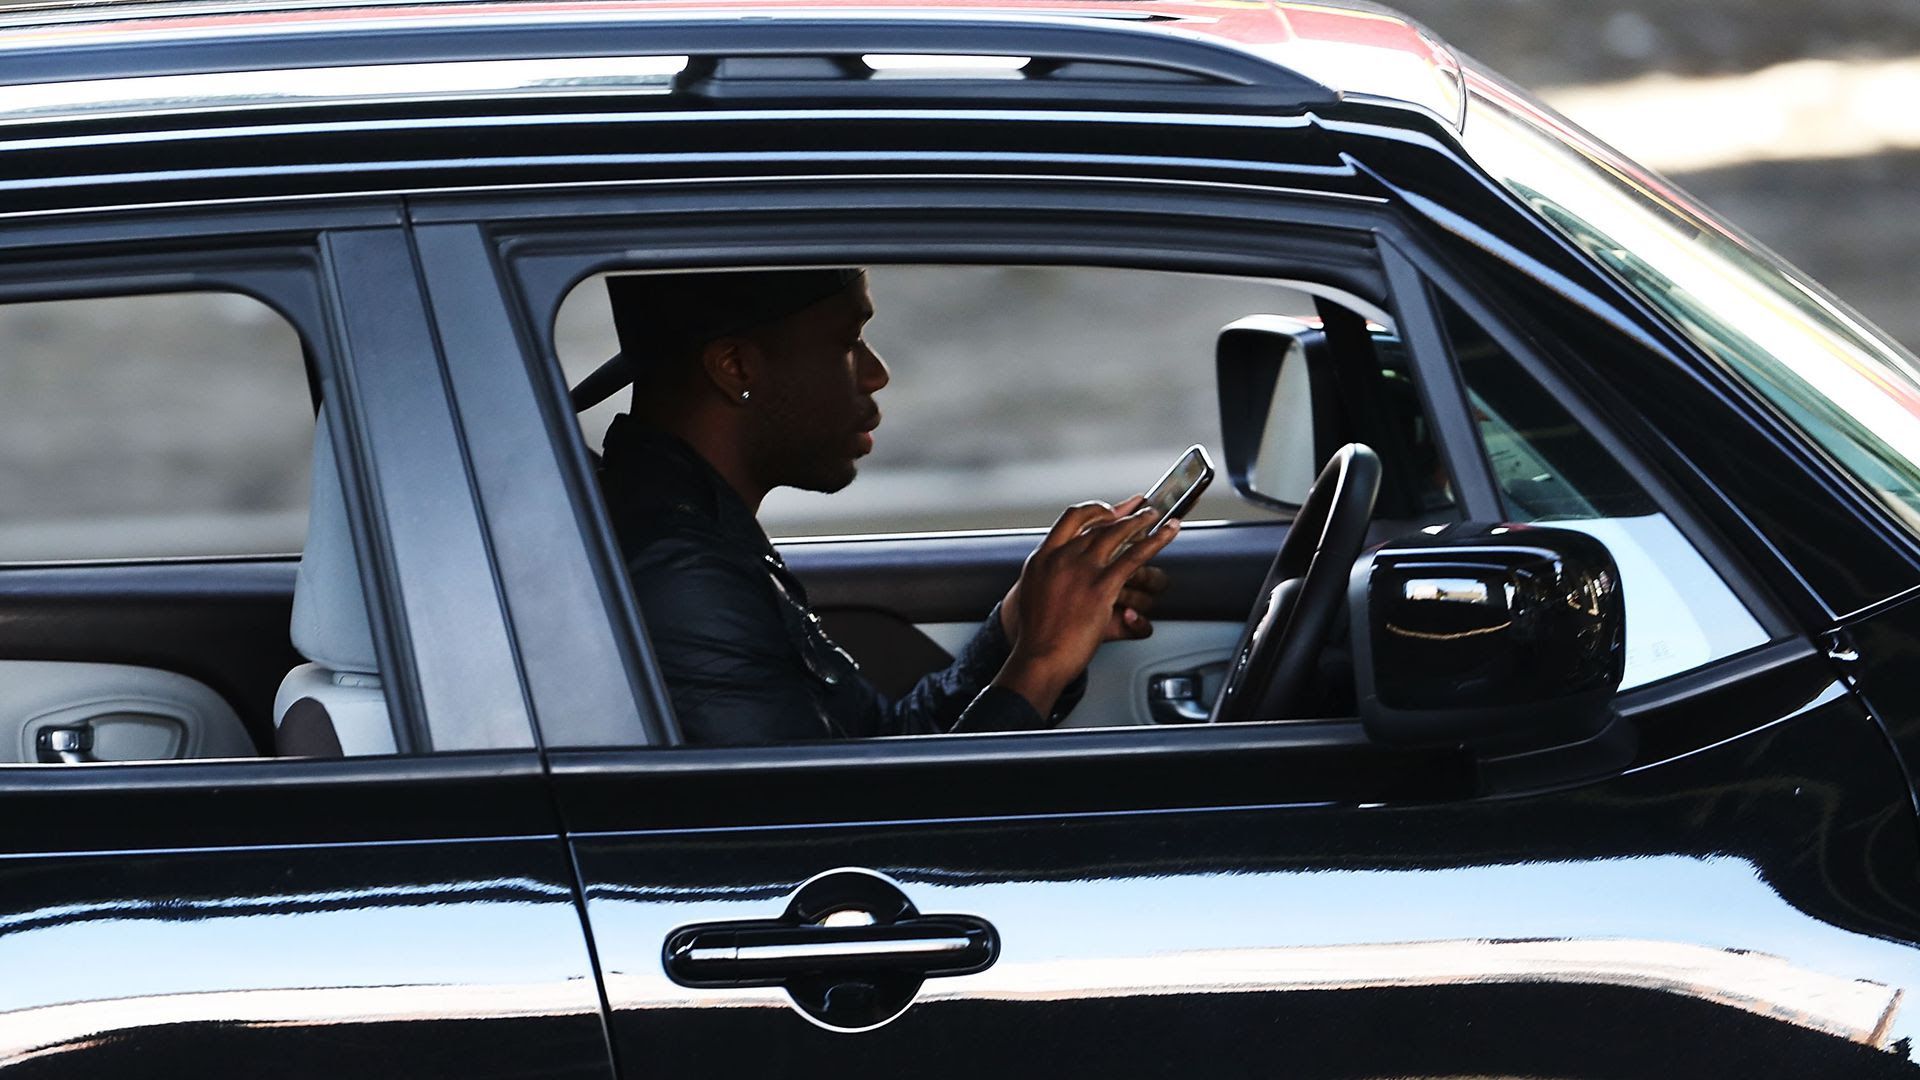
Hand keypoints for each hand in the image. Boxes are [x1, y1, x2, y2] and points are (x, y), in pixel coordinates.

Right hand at [994, 499, 1181, 715]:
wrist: (1038, 657)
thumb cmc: (1037, 634)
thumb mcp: (1032, 594)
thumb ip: (1050, 575)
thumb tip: (1066, 568)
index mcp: (1043, 558)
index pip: (1070, 520)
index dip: (1094, 510)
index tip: (1110, 510)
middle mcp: (1062, 558)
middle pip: (1099, 526)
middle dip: (1124, 514)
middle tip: (1141, 510)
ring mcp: (1082, 571)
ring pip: (1118, 534)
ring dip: (1142, 521)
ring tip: (1156, 517)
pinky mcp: (1102, 588)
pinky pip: (1135, 557)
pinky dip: (1155, 541)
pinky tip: (1167, 533)